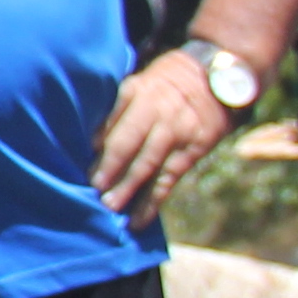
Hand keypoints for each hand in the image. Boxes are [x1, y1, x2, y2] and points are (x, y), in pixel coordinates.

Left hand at [91, 48, 235, 213]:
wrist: (215, 78)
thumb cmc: (165, 85)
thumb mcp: (140, 83)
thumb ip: (117, 110)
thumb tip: (92, 142)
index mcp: (137, 92)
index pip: (113, 120)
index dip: (98, 143)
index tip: (83, 162)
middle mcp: (157, 111)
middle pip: (128, 142)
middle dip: (110, 168)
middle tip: (93, 190)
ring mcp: (177, 131)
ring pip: (148, 163)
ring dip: (128, 187)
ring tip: (110, 206)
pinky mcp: (194, 149)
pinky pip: (169, 179)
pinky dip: (153, 201)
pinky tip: (139, 219)